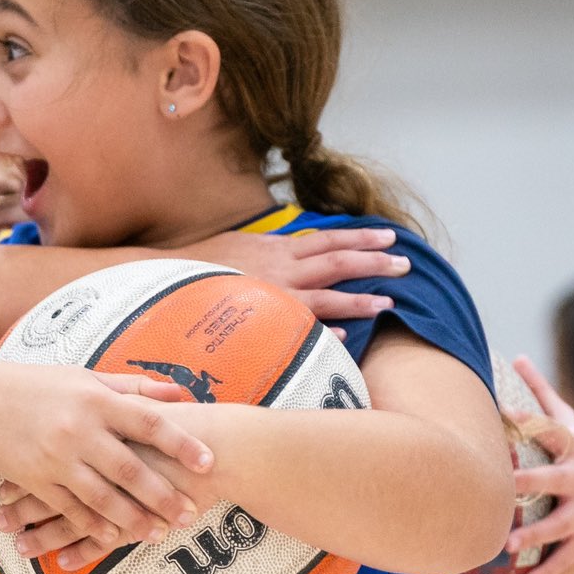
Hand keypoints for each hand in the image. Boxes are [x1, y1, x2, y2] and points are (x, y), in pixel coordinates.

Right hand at [0, 365, 210, 549]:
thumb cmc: (40, 387)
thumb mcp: (86, 378)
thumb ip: (134, 388)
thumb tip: (180, 392)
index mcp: (96, 400)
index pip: (148, 423)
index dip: (181, 443)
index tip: (208, 462)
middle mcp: (78, 429)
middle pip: (130, 468)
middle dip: (163, 495)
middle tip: (191, 513)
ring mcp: (56, 457)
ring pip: (102, 496)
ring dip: (133, 519)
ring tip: (160, 534)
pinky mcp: (36, 479)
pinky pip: (70, 508)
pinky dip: (93, 525)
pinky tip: (115, 538)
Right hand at [181, 227, 405, 321]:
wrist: (168, 280)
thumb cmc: (203, 267)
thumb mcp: (241, 246)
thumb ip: (271, 250)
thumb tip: (293, 247)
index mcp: (277, 247)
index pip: (328, 238)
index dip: (360, 236)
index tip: (388, 235)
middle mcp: (281, 267)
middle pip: (338, 261)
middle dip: (374, 261)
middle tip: (404, 265)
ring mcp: (273, 294)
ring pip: (327, 294)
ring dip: (360, 299)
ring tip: (387, 303)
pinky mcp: (261, 319)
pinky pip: (299, 325)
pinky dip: (322, 330)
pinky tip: (344, 337)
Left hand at [501, 355, 573, 573]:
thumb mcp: (568, 425)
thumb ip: (541, 396)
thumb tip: (518, 357)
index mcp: (572, 449)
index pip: (550, 432)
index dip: (530, 421)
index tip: (505, 413)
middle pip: (554, 480)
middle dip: (531, 483)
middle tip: (505, 485)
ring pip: (559, 525)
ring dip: (535, 535)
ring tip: (509, 545)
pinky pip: (564, 558)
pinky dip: (545, 571)